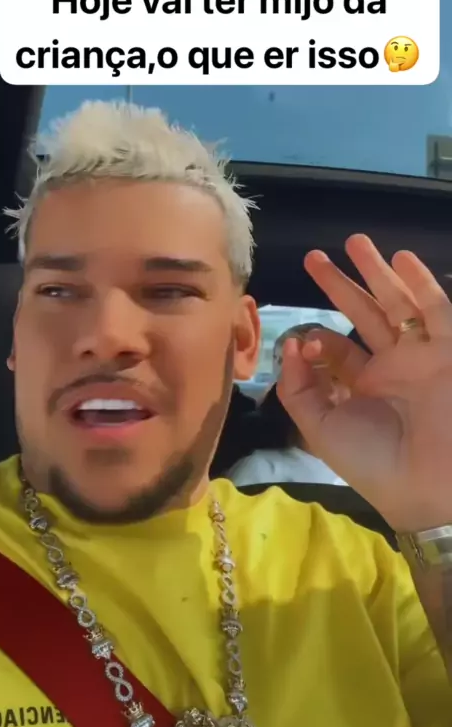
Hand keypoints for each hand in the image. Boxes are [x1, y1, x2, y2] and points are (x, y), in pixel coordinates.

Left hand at [277, 234, 451, 531]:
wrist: (428, 485)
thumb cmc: (372, 460)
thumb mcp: (320, 427)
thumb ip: (298, 388)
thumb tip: (289, 344)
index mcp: (363, 386)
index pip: (337, 348)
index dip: (317, 338)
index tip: (303, 342)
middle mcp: (393, 366)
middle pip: (364, 315)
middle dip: (340, 285)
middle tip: (314, 257)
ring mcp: (424, 356)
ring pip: (399, 304)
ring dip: (378, 272)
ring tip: (356, 242)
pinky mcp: (449, 351)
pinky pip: (437, 311)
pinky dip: (421, 284)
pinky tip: (400, 259)